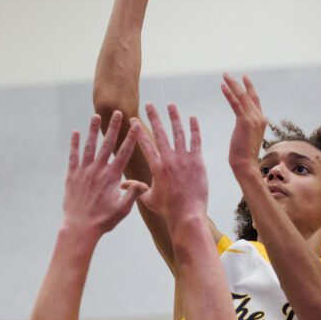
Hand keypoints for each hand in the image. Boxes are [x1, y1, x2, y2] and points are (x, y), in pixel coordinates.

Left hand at [62, 112, 142, 239]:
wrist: (80, 227)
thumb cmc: (103, 221)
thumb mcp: (123, 210)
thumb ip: (132, 194)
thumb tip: (141, 182)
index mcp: (112, 177)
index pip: (124, 153)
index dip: (131, 137)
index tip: (135, 124)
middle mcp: (98, 171)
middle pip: (107, 144)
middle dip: (113, 127)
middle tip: (117, 112)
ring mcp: (84, 172)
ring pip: (89, 146)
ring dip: (93, 130)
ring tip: (96, 116)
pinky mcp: (72, 176)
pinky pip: (73, 156)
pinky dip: (75, 144)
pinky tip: (76, 133)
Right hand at [126, 103, 207, 225]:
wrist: (187, 215)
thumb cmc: (167, 209)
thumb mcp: (148, 199)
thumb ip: (137, 188)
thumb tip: (122, 185)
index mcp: (156, 167)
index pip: (145, 144)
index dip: (138, 131)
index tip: (133, 119)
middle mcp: (168, 159)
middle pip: (160, 133)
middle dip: (153, 117)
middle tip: (149, 104)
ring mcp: (183, 159)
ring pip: (178, 133)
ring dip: (174, 118)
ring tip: (171, 105)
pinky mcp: (197, 162)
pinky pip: (195, 141)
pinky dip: (194, 129)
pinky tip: (192, 118)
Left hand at [221, 73, 266, 173]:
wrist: (246, 165)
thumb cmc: (244, 156)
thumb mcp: (248, 138)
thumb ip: (248, 128)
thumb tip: (245, 126)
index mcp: (261, 121)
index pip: (255, 100)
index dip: (249, 88)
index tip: (243, 79)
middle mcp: (260, 118)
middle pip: (249, 95)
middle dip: (238, 83)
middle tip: (228, 73)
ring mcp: (253, 119)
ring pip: (242, 97)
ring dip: (232, 84)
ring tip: (224, 75)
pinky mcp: (244, 122)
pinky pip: (236, 104)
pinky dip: (229, 94)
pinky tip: (222, 86)